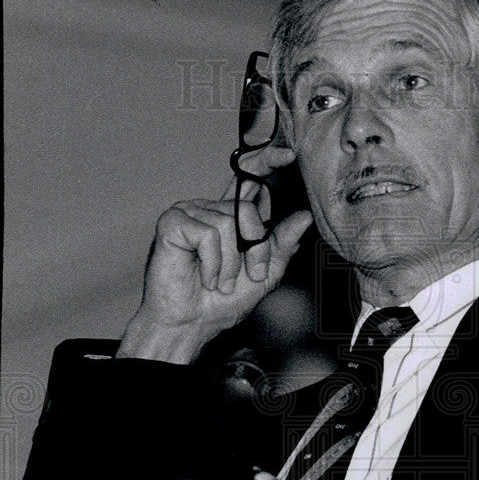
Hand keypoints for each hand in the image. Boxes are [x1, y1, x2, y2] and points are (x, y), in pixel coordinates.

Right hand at [118, 146, 312, 363]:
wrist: (191, 324)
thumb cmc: (220, 303)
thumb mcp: (264, 275)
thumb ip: (282, 246)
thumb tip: (304, 217)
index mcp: (231, 216)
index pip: (250, 179)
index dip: (267, 161)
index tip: (288, 155)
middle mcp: (211, 208)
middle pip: (248, 210)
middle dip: (255, 250)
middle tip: (245, 277)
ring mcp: (190, 212)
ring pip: (230, 224)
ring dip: (231, 264)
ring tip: (219, 281)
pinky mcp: (173, 222)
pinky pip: (209, 233)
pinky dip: (213, 263)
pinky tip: (204, 276)